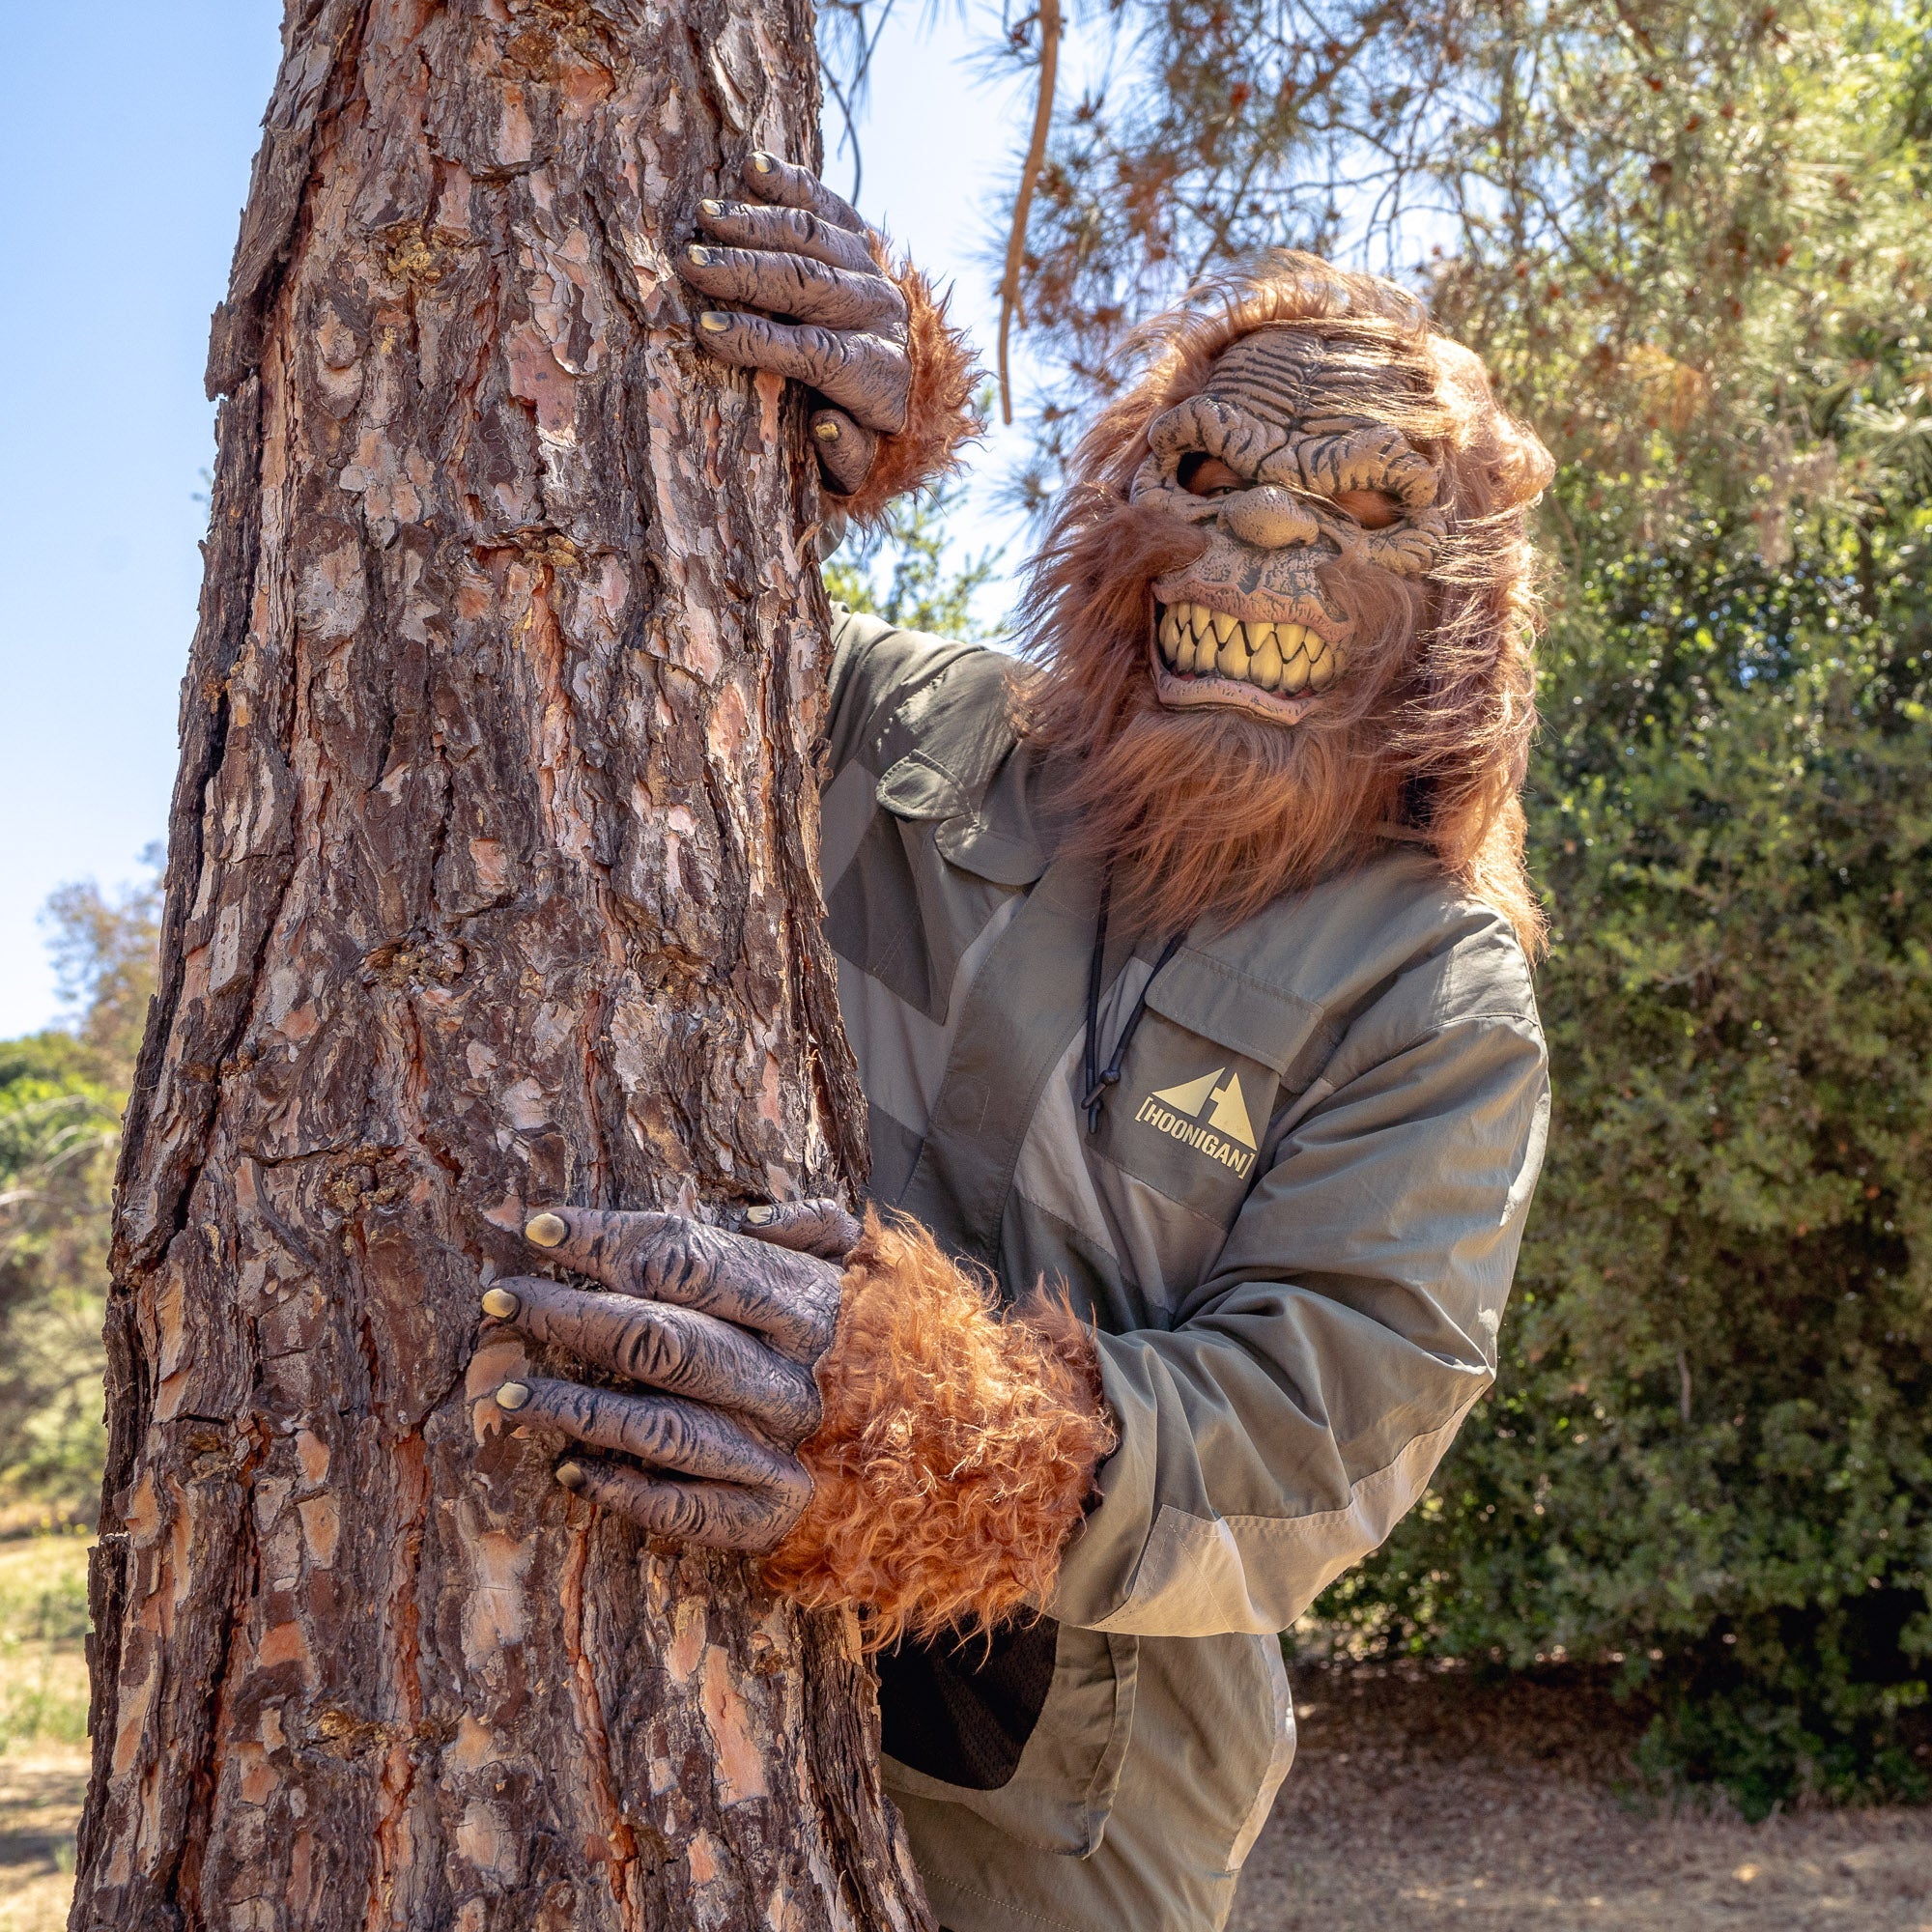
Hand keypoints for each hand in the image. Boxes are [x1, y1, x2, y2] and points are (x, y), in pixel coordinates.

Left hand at [479, 1198, 861, 1552]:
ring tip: (504, 1389)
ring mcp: (779, 1452)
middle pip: (658, 1336)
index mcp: (805, 1304)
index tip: (537, 1226)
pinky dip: (622, 1490)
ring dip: (574, 1405)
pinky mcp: (772, 1516)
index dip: (605, 1238)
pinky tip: (568, 1470)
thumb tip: (743, 1217)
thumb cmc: (892, 1343)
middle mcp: (789, 1377)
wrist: (963, 1451)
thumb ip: (814, 1228)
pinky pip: (685, 1508)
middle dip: (568, 1313)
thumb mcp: (872, 1266)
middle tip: (500, 1298)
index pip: (685, 1257)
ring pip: (658, 1425)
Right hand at [683, 152, 910, 496]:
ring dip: (757, 224)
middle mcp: (881, 315)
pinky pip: (830, 205)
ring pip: (815, 238)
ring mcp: (875, 271)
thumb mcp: (861, 470)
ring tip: (705, 217)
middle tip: (691, 263)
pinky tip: (753, 168)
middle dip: (747, 273)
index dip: (760, 341)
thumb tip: (827, 423)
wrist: (914, 389)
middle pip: (810, 285)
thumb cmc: (865, 434)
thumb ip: (848, 458)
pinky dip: (793, 184)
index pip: (816, 351)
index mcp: (878, 375)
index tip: (706, 331)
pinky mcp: (868, 241)